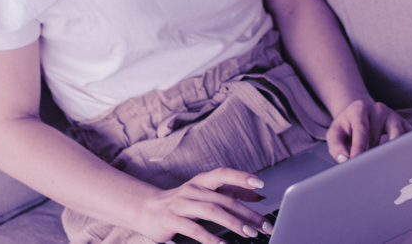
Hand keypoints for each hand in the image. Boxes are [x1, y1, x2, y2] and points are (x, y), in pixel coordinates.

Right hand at [135, 167, 272, 243]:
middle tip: (264, 225)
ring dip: (233, 223)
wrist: (147, 210)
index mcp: (202, 181)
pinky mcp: (172, 220)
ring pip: (212, 211)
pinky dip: (211, 239)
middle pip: (224, 199)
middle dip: (247, 214)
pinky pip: (195, 230)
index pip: (223, 174)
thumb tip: (258, 196)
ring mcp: (181, 204)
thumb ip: (230, 193)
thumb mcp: (206, 194)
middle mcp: (192, 189)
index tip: (260, 184)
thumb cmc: (182, 202)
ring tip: (250, 234)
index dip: (241, 177)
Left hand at [326, 100, 411, 162]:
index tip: (356, 165)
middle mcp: (379, 109)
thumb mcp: (334, 132)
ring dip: (390, 154)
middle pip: (380, 136)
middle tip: (369, 172)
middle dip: (374, 155)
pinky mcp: (404, 123)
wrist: (360, 112)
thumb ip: (336, 147)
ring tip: (385, 169)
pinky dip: (406, 150)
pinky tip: (402, 163)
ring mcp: (393, 116)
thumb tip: (344, 161)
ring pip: (398, 136)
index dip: (359, 149)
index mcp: (360, 109)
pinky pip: (410, 137)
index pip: (362, 130)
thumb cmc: (346, 126)